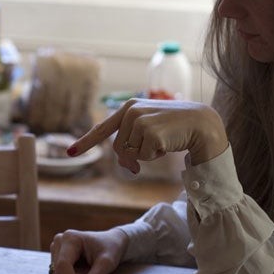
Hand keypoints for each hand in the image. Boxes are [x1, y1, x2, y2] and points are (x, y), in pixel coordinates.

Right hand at [49, 227, 128, 273]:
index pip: (63, 264)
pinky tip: (82, 271)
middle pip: (59, 271)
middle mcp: (60, 241)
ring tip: (88, 271)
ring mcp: (56, 248)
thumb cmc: (111, 249)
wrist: (112, 242)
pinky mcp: (56, 255)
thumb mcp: (107, 263)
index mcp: (70, 238)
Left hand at [68, 98, 227, 171]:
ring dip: (147, 155)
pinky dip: (155, 156)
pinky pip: (143, 157)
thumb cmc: (175, 128)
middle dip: (133, 156)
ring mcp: (139, 121)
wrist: (202, 123)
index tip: (71, 153)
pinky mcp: (149, 132)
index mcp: (129, 108)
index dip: (86, 142)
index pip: (103, 129)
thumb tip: (125, 166)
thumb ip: (132, 144)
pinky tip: (169, 143)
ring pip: (130, 154)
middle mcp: (131, 111)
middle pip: (118, 149)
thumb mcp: (149, 132)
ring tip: (164, 141)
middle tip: (155, 149)